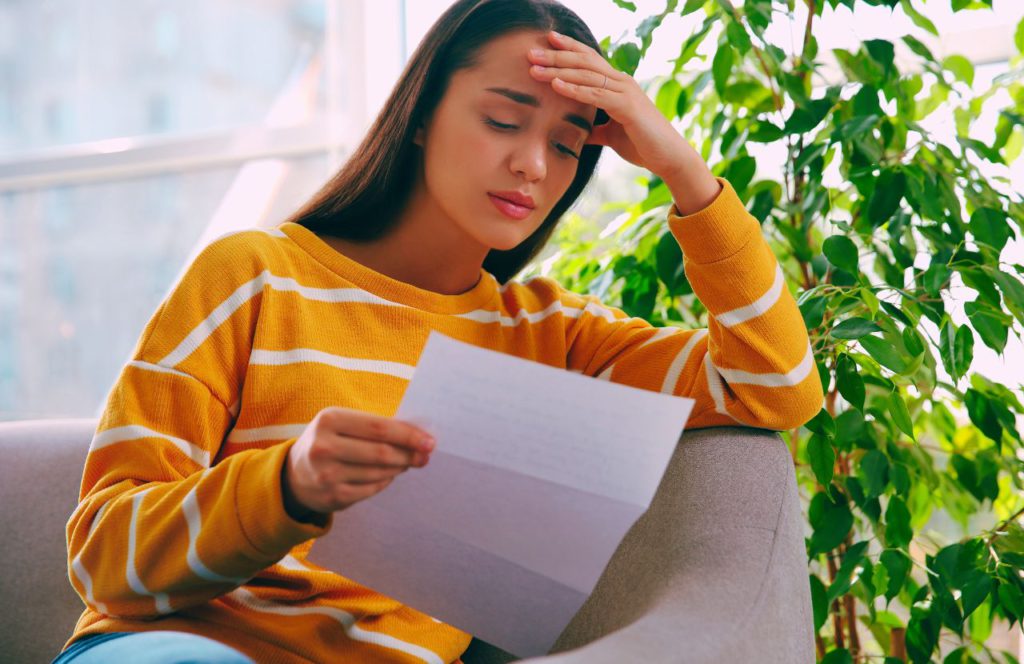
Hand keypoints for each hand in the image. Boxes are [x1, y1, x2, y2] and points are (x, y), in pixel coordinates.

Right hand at [282, 406, 434, 519]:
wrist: (294, 474)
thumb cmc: (329, 441)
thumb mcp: (341, 424)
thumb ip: (374, 426)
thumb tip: (418, 435)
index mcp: (329, 420)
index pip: (379, 428)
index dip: (408, 435)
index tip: (429, 440)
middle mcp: (324, 447)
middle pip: (381, 452)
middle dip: (409, 454)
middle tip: (426, 455)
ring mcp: (327, 475)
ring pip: (379, 472)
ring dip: (399, 467)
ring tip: (408, 462)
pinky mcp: (333, 497)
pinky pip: (372, 489)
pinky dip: (386, 481)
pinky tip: (390, 475)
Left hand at [526, 30, 691, 178]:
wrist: (669, 157)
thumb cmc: (643, 145)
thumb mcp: (611, 135)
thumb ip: (595, 129)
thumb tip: (580, 132)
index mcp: (618, 85)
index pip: (589, 60)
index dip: (569, 48)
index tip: (547, 41)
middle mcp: (622, 82)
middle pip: (584, 61)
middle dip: (556, 55)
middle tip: (531, 52)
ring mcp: (626, 92)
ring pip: (587, 75)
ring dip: (559, 70)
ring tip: (535, 68)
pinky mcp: (627, 107)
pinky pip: (596, 94)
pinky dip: (575, 89)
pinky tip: (556, 85)